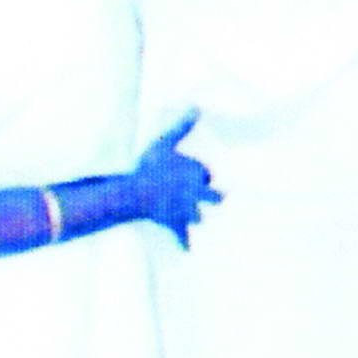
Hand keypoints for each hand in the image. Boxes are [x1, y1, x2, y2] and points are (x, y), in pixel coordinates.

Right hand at [127, 109, 220, 244]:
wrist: (137, 192)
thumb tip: (197, 106)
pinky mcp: (173, 222)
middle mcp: (196, 194)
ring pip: (197, 216)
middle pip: (213, 196)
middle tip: (220, 197)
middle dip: (214, 196)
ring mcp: (185, 210)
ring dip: (196, 216)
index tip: (186, 172)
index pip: (205, 174)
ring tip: (197, 218)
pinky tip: (186, 251)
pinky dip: (182, 242)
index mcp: (197, 174)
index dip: (197, 173)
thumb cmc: (150, 165)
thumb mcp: (165, 142)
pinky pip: (180, 234)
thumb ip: (183, 126)